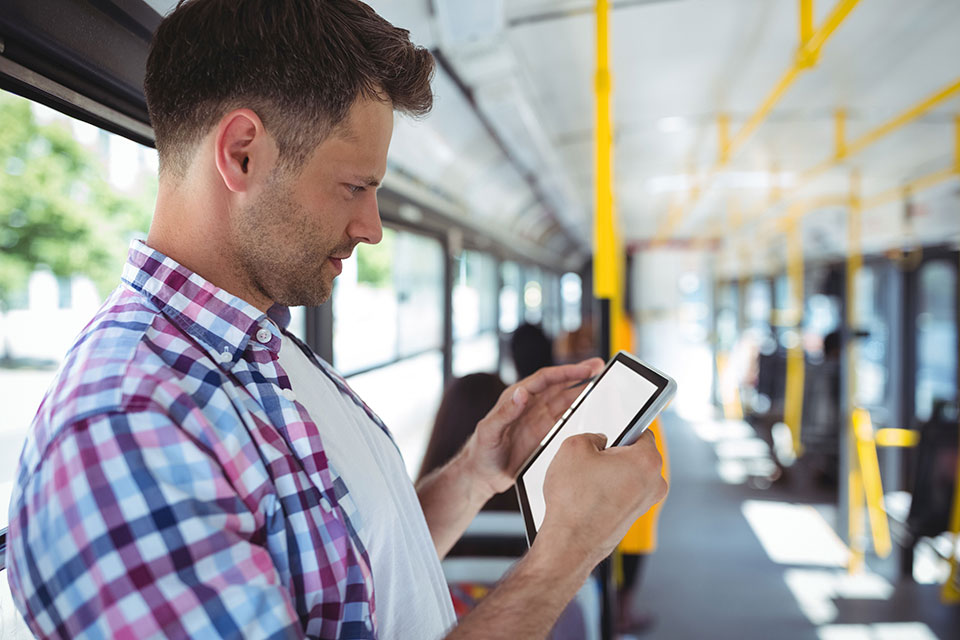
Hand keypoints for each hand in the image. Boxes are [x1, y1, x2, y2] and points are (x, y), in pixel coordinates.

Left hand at [461, 358, 605, 497]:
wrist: (482, 475)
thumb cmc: (481, 451)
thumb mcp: (490, 431)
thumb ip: (505, 412)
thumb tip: (522, 392)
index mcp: (515, 398)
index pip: (545, 379)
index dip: (566, 372)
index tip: (585, 368)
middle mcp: (529, 405)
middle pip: (559, 384)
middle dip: (579, 374)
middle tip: (599, 366)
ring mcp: (538, 419)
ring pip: (565, 399)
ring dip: (582, 390)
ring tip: (601, 382)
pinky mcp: (544, 434)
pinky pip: (565, 418)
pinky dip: (579, 410)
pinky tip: (591, 407)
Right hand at [536, 430, 667, 567]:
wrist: (570, 542)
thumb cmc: (574, 502)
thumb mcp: (573, 447)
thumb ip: (591, 435)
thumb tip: (598, 442)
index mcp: (647, 461)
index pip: (642, 430)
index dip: (622, 428)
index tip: (616, 430)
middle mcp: (654, 484)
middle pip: (635, 454)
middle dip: (613, 453)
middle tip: (591, 460)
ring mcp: (645, 503)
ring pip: (628, 475)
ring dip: (609, 474)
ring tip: (586, 481)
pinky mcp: (632, 517)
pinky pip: (622, 493)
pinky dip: (607, 491)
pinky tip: (588, 496)